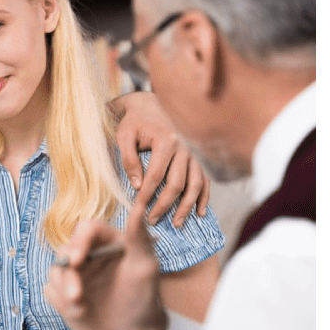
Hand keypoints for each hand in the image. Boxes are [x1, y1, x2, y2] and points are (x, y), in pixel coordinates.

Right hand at [45, 201, 166, 329]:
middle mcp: (89, 255)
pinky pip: (51, 291)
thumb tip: (140, 206)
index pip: (86, 229)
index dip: (78, 242)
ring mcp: (76, 275)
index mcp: (108, 242)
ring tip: (81, 309)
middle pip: (66, 251)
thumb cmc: (144, 300)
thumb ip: (139, 237)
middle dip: (68, 276)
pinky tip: (79, 313)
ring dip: (64, 291)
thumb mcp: (145, 268)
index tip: (77, 261)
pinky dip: (60, 302)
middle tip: (76, 296)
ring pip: (55, 271)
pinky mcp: (64, 293)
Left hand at [112, 91, 209, 225]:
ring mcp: (194, 153)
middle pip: (177, 183)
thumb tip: (137, 186)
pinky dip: (204, 197)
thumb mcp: (124, 136)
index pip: (156, 176)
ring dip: (186, 206)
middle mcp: (185, 147)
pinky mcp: (198, 158)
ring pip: (195, 184)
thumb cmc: (134, 122)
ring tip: (177, 224)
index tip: (138, 211)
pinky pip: (205, 180)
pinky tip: (200, 213)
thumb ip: (128, 160)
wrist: (150, 105)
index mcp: (166, 140)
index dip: (147, 195)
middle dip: (165, 205)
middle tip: (152, 220)